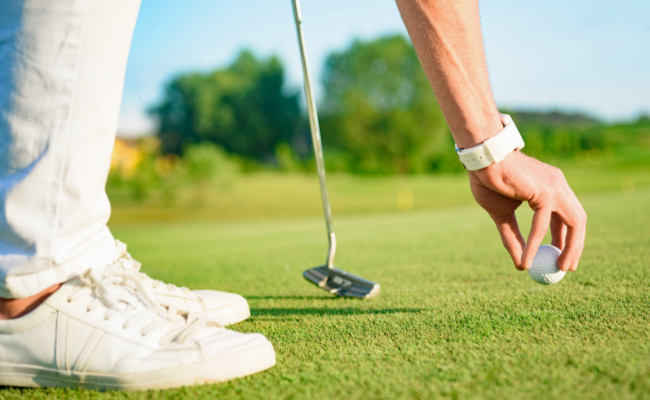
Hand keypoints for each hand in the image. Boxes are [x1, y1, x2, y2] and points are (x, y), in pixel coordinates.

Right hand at [468, 151, 586, 270]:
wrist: (480, 160)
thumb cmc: (488, 180)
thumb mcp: (502, 215)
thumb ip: (512, 237)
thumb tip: (521, 264)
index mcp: (550, 186)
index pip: (567, 216)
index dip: (567, 238)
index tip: (559, 257)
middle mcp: (558, 185)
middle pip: (577, 220)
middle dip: (575, 246)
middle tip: (565, 268)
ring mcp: (555, 187)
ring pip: (572, 223)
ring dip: (568, 248)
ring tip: (556, 268)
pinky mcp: (545, 192)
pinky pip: (543, 224)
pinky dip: (535, 244)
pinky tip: (527, 259)